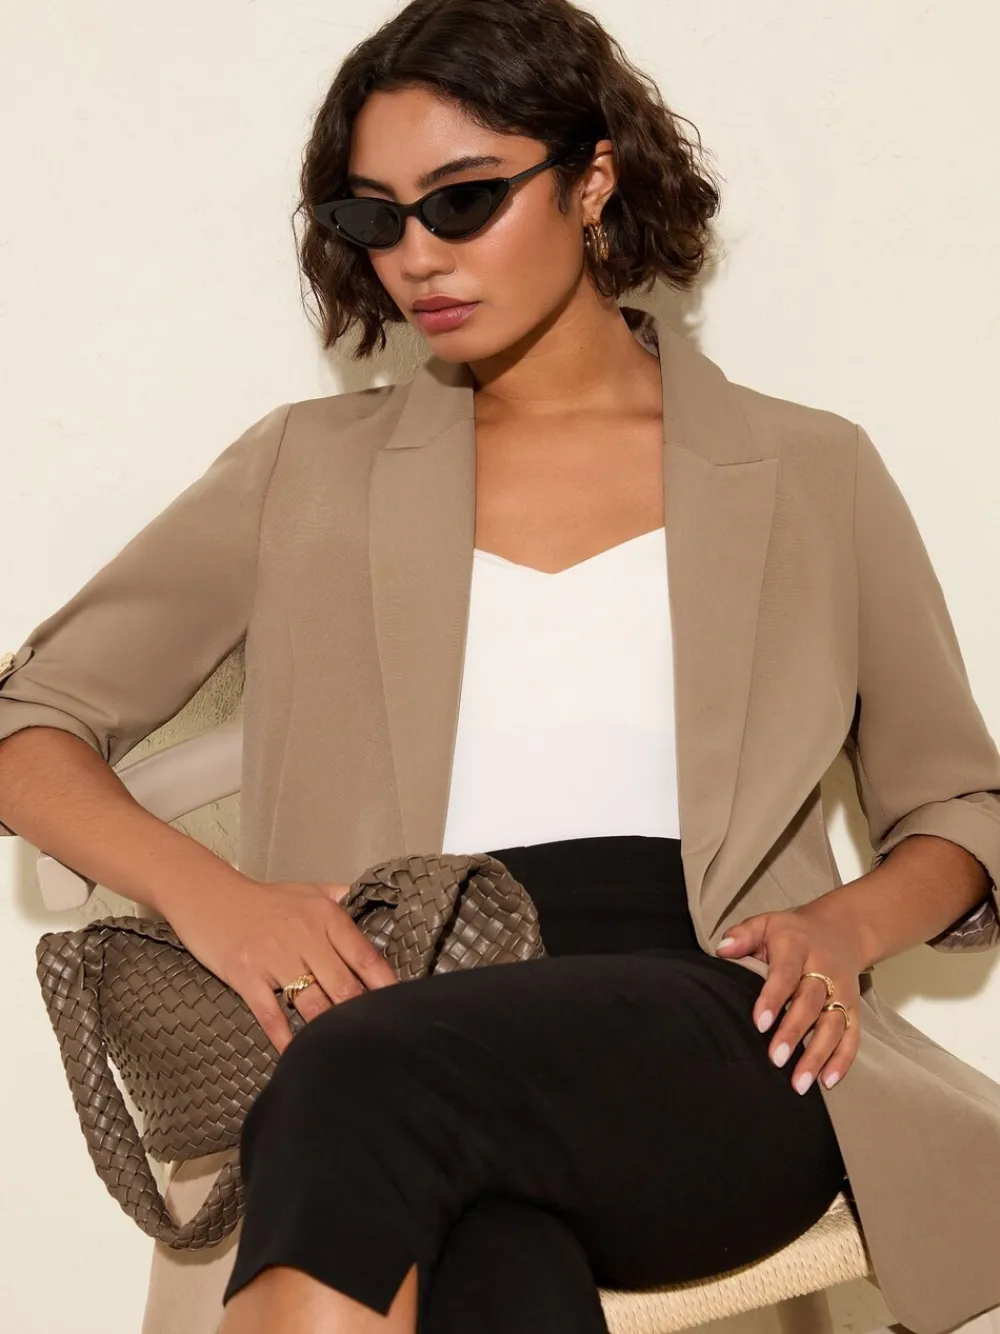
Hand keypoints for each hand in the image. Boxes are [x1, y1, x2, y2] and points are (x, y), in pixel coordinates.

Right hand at [162, 874, 399, 1053]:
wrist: (207, 894)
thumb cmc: (262, 898)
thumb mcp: (307, 890)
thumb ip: (341, 897)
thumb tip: (370, 901)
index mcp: (326, 916)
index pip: (366, 956)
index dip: (386, 986)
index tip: (402, 1007)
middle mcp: (306, 936)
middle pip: (345, 986)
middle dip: (362, 1014)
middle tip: (378, 1039)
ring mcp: (275, 958)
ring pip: (313, 1003)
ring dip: (330, 1029)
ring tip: (347, 1052)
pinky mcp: (247, 976)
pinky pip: (272, 1014)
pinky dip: (285, 1038)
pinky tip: (297, 1055)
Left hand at [714, 902, 862, 1094]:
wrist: (841, 931)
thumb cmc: (791, 934)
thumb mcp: (765, 923)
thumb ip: (743, 935)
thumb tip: (721, 950)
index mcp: (798, 946)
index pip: (786, 974)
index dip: (773, 998)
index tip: (759, 1023)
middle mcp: (824, 970)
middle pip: (811, 1003)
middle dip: (794, 1032)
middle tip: (775, 1059)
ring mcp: (842, 992)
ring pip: (833, 1025)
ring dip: (818, 1055)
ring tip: (798, 1083)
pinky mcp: (854, 1009)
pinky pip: (852, 1036)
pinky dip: (843, 1060)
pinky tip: (828, 1082)